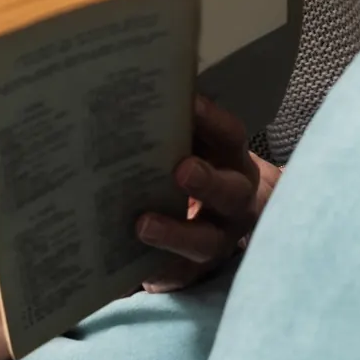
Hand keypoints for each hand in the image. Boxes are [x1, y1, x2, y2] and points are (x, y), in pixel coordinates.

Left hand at [136, 95, 280, 292]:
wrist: (225, 224)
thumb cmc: (201, 171)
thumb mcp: (198, 148)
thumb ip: (178, 129)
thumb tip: (140, 85)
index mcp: (234, 162)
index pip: (231, 137)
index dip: (213, 120)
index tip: (189, 103)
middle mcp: (234, 203)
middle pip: (230, 193)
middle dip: (208, 181)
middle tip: (181, 169)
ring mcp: (217, 241)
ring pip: (204, 243)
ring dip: (175, 233)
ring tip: (142, 225)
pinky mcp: (191, 271)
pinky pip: (175, 273)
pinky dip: (152, 270)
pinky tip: (124, 265)